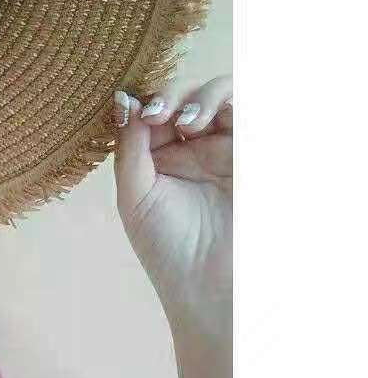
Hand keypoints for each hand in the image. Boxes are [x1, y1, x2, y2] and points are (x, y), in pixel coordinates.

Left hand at [111, 74, 232, 333]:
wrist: (208, 283)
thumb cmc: (166, 247)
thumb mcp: (135, 194)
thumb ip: (130, 146)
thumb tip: (125, 98)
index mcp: (160, 157)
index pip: (152, 110)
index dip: (144, 101)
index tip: (131, 109)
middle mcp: (193, 148)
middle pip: (185, 95)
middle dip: (171, 94)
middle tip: (158, 114)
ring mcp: (226, 149)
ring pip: (220, 96)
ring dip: (202, 95)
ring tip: (186, 121)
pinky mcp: (253, 155)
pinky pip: (249, 114)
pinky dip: (229, 105)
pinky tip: (206, 122)